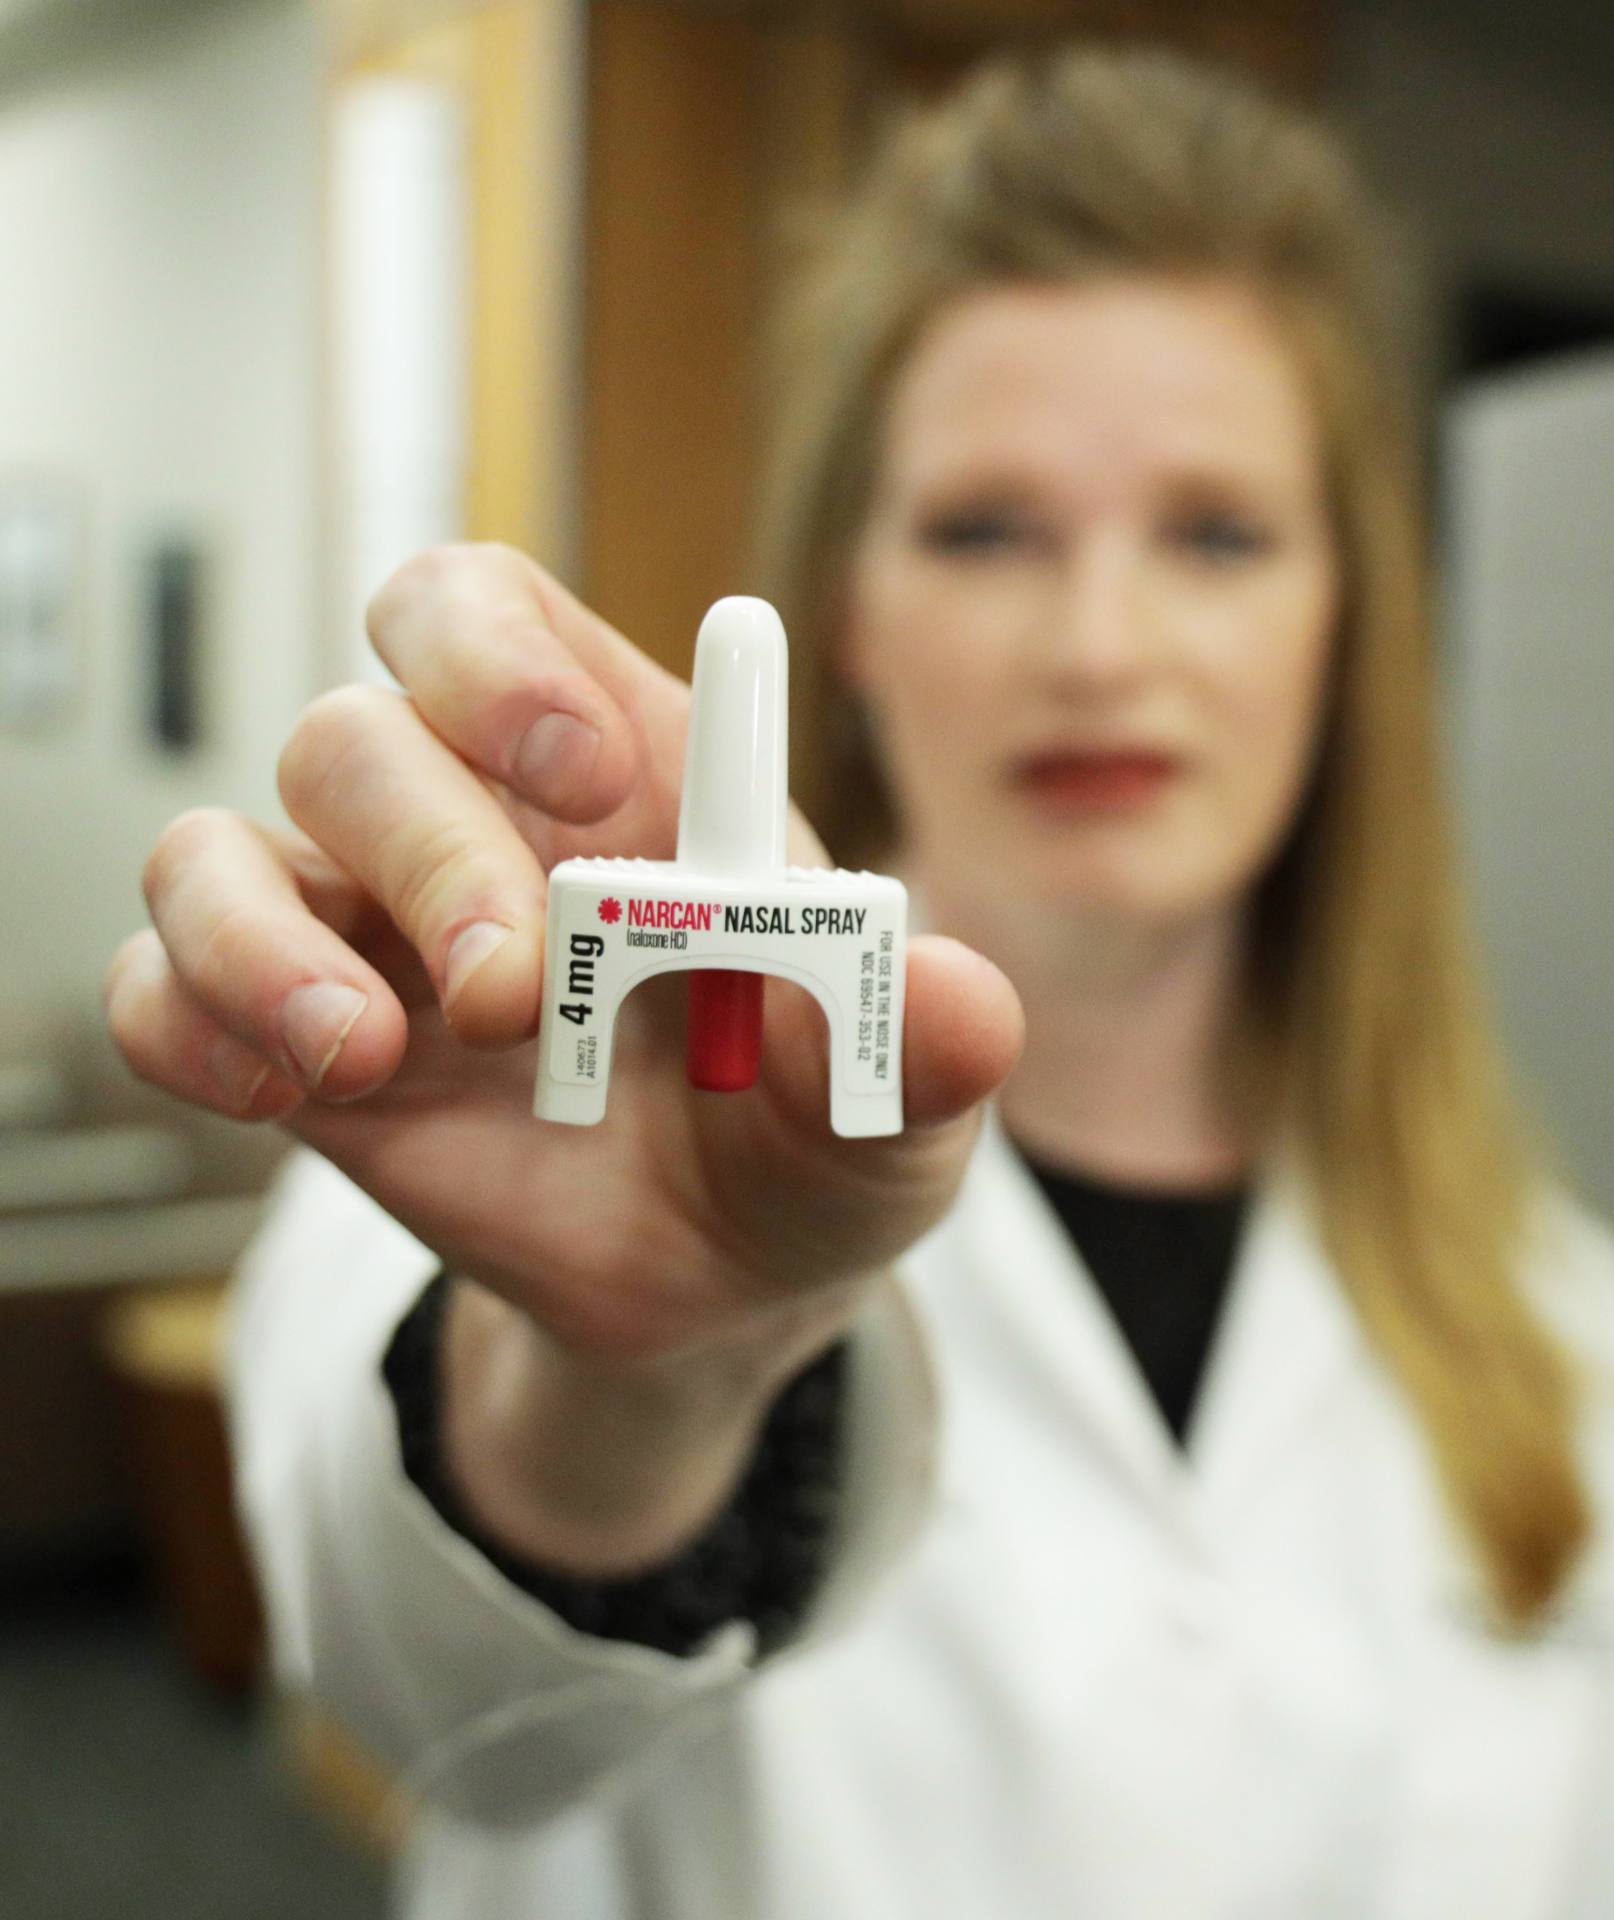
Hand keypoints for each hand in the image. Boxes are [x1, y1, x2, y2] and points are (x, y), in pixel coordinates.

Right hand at [108, 543, 1022, 1396]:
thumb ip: (930, 1046)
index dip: (504, 655)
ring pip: (221, 847)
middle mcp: (474, 827)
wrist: (728, 1285)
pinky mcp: (295, 1047)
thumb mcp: (900, 1109)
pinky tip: (297, 1097)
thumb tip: (955, 1001)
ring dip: (272, 942)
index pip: (493, 614)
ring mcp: (368, 935)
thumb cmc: (813, 1143)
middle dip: (429, 845)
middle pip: (361, 731)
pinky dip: (195, 1027)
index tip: (587, 770)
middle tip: (514, 983)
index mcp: (624, 777)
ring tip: (372, 1054)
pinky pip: (162, 992)